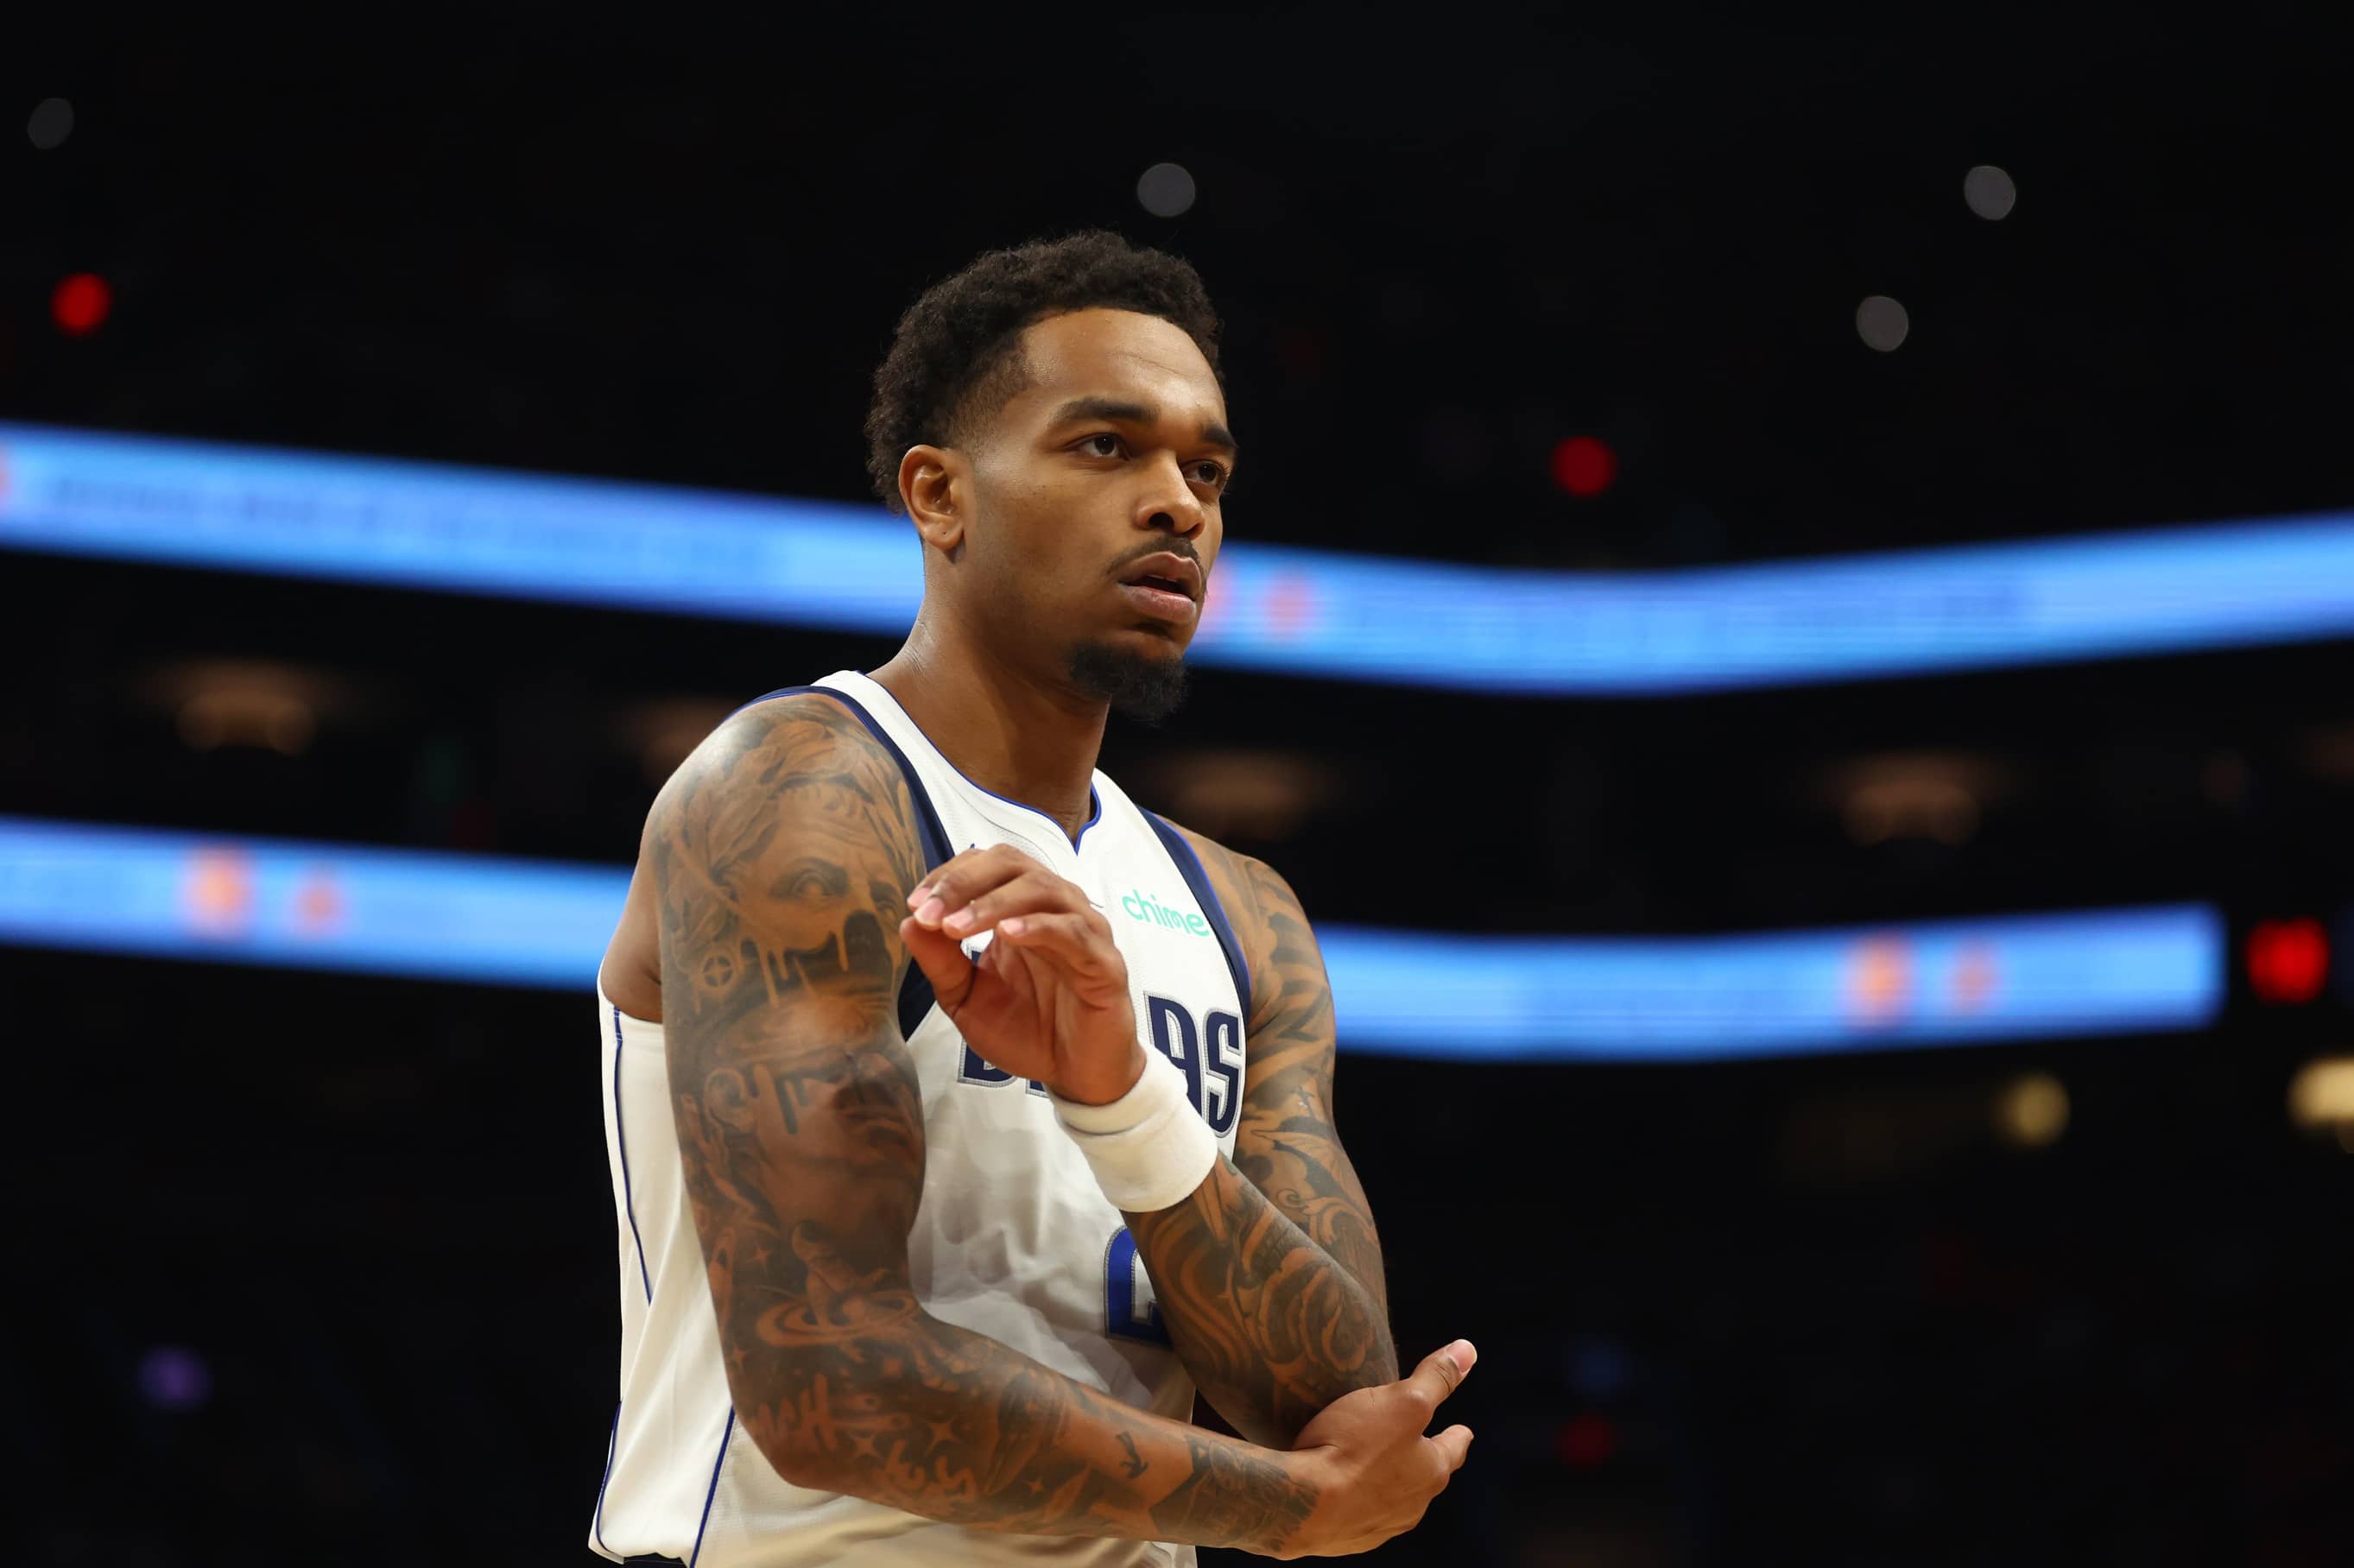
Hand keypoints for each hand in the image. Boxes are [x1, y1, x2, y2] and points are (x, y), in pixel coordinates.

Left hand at [899, 844, 1144, 1104]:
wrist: (1074, 1074)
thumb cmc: (1026, 1029)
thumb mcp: (967, 998)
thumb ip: (941, 962)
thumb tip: (908, 922)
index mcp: (1021, 907)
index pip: (985, 865)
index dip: (948, 877)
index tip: (916, 905)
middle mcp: (1054, 907)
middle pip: (1011, 863)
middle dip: (963, 882)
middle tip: (929, 911)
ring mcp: (1084, 930)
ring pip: (1041, 889)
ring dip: (992, 903)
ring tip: (954, 927)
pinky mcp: (1104, 962)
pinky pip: (1073, 932)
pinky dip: (1038, 927)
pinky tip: (1006, 935)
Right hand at [1275, 1341, 1475, 1558]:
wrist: (1301, 1504)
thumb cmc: (1354, 1448)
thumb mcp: (1402, 1401)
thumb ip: (1435, 1378)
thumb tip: (1468, 1350)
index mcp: (1431, 1471)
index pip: (1453, 1449)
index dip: (1457, 1435)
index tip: (1462, 1430)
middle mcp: (1412, 1504)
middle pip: (1426, 1476)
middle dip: (1423, 1459)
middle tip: (1415, 1442)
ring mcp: (1380, 1526)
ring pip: (1395, 1498)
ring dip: (1390, 1481)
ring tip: (1375, 1464)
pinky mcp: (1347, 1537)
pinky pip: (1361, 1514)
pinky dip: (1358, 1499)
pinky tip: (1342, 1488)